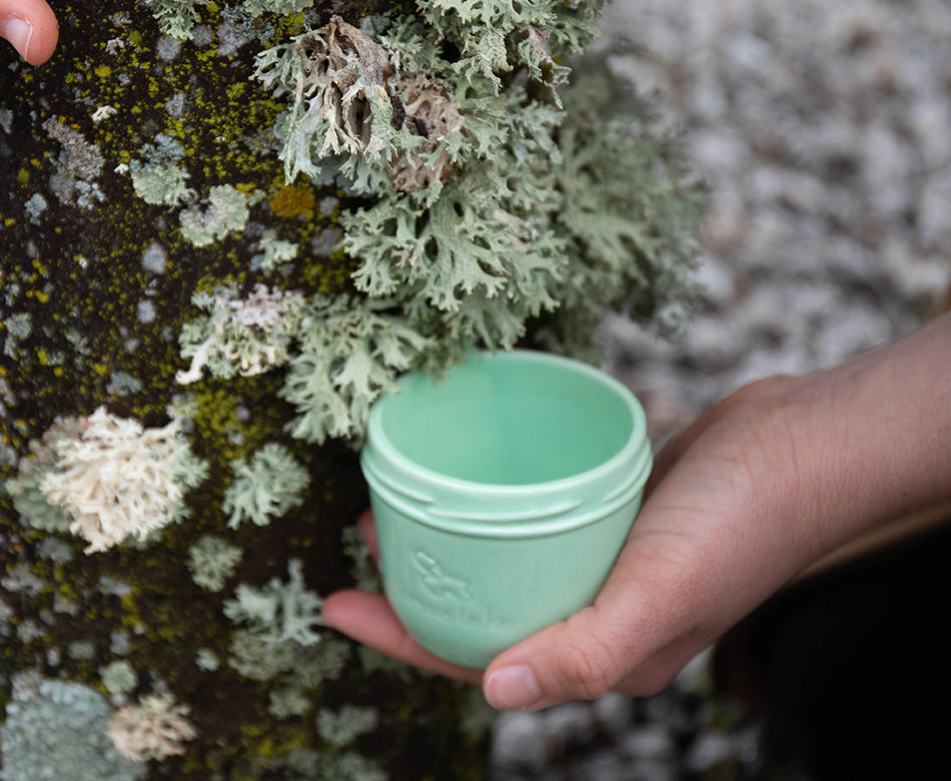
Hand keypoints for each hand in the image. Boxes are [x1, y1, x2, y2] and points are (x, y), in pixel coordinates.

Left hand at [323, 314, 950, 710]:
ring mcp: (604, 559)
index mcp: (602, 655)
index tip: (333, 605)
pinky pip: (534, 514)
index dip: (401, 638)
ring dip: (447, 540)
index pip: (477, 660)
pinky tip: (466, 472)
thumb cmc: (740, 527)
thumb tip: (492, 690)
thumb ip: (581, 652)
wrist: (804, 448)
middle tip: (359, 544)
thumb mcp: (659, 595)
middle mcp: (597, 613)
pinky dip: (491, 502)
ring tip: (396, 503)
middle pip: (482, 610)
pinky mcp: (612, 509)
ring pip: (504, 560)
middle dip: (413, 589)